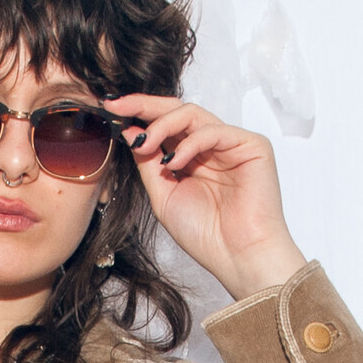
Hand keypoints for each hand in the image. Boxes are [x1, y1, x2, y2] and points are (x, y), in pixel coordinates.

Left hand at [105, 94, 305, 299]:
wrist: (237, 257)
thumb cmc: (205, 234)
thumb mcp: (163, 196)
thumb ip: (148, 163)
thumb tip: (130, 131)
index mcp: (192, 158)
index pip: (165, 125)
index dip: (138, 114)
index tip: (110, 109)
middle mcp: (211, 147)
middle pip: (178, 111)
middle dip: (145, 105)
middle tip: (117, 105)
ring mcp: (232, 144)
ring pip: (193, 114)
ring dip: (163, 125)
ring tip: (145, 144)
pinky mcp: (252, 145)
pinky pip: (214, 131)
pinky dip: (190, 143)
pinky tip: (173, 162)